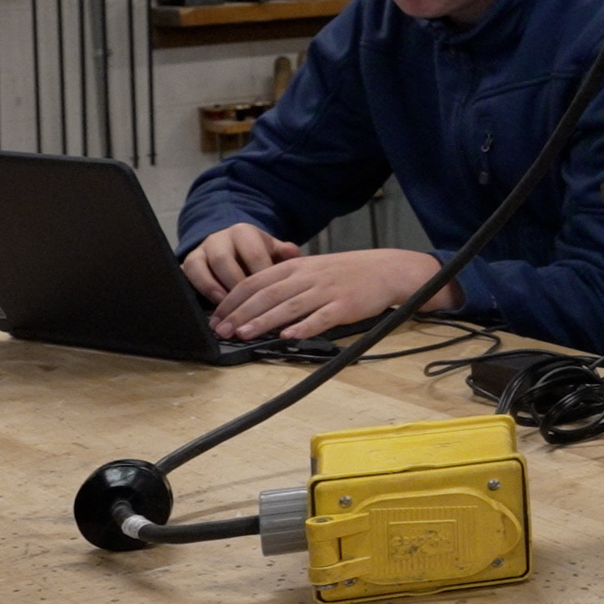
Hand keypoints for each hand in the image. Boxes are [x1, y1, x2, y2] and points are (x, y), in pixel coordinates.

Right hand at [182, 222, 297, 301]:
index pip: (254, 254)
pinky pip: (187, 274)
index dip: (262, 277)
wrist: (230, 248)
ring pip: (201, 266)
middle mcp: (220, 238)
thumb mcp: (272, 250)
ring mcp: (201, 250)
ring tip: (226, 309)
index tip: (271, 298)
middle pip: (224, 261)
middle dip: (234, 286)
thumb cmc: (255, 254)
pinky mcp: (188, 262)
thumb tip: (294, 253)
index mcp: (244, 232)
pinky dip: (199, 289)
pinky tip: (212, 305)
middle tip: (246, 308)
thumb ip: (284, 253)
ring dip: (213, 289)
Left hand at [210, 246, 455, 340]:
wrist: (386, 269)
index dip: (234, 299)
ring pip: (288, 306)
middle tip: (222, 330)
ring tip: (244, 335)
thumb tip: (256, 300)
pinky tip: (289, 336)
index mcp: (296, 267)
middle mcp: (307, 277)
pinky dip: (304, 327)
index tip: (217, 317)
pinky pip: (321, 317)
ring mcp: (325, 291)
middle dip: (241, 313)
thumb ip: (286, 282)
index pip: (256, 281)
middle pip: (267, 294)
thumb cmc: (347, 272)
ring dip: (263, 321)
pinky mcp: (344, 306)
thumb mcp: (313, 268)